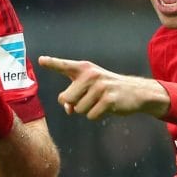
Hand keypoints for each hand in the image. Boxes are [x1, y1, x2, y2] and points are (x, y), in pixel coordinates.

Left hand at [38, 56, 169, 119]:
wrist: (135, 91)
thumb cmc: (106, 89)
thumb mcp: (89, 87)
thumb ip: (73, 95)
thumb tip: (68, 109)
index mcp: (84, 69)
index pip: (64, 65)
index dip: (52, 63)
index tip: (41, 60)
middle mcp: (91, 75)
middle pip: (66, 98)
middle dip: (74, 104)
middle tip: (89, 98)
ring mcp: (100, 87)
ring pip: (79, 110)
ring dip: (87, 110)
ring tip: (100, 101)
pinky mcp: (108, 99)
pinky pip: (91, 115)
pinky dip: (97, 115)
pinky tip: (107, 107)